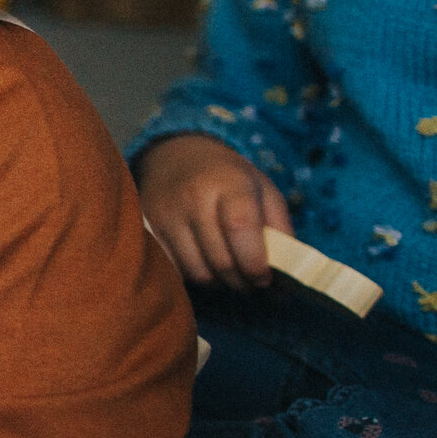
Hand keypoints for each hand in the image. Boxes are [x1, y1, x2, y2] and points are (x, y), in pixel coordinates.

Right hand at [136, 133, 289, 291]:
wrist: (176, 155)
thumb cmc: (229, 178)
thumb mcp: (264, 191)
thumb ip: (281, 230)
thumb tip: (288, 276)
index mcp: (229, 183)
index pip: (240, 229)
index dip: (256, 263)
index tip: (265, 278)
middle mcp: (193, 198)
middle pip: (220, 260)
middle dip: (242, 281)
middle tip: (251, 281)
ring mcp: (166, 214)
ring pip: (196, 271)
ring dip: (218, 282)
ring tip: (228, 273)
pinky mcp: (148, 229)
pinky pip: (174, 269)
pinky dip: (193, 275)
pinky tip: (203, 264)